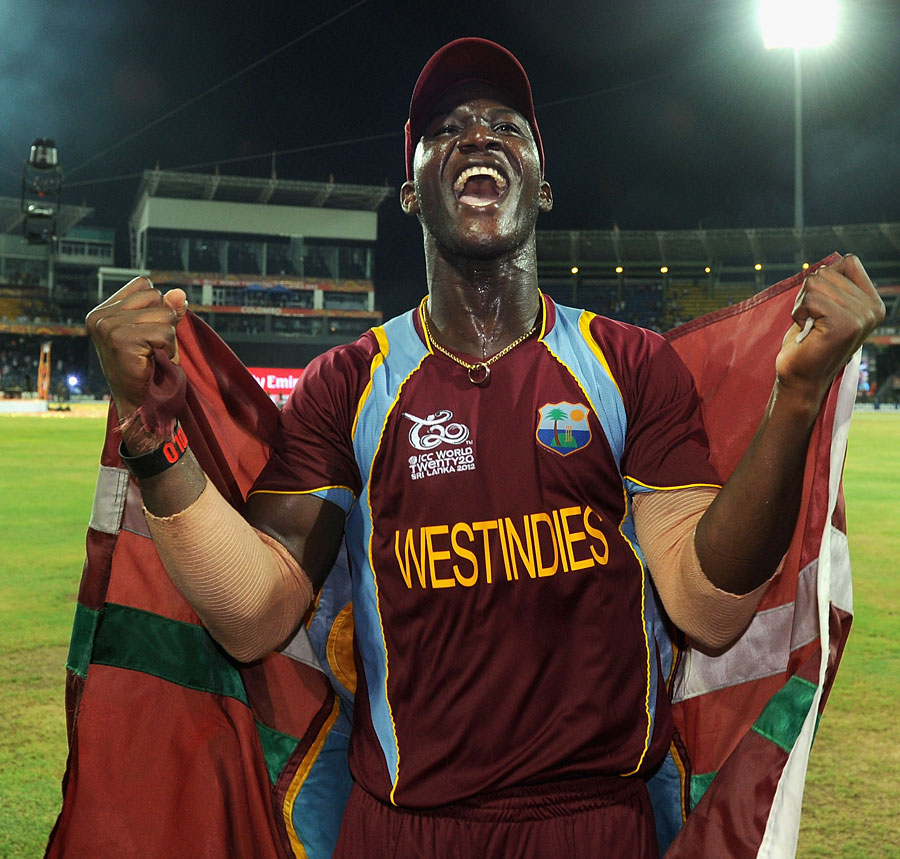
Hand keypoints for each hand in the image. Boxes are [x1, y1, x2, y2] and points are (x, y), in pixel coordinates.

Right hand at [85, 277, 187, 418]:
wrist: (138, 403)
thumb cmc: (147, 368)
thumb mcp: (157, 331)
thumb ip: (167, 309)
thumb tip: (180, 293)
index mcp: (103, 311)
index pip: (144, 285)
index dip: (156, 307)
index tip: (147, 333)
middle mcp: (100, 316)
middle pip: (156, 296)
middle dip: (165, 323)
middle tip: (153, 347)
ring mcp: (107, 327)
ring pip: (164, 314)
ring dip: (169, 338)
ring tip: (154, 354)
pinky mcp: (120, 340)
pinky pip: (165, 333)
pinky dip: (169, 348)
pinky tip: (154, 361)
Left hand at [775, 255, 884, 404]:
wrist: (801, 377)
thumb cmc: (808, 342)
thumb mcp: (827, 307)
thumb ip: (836, 284)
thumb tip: (836, 260)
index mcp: (873, 302)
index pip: (848, 262)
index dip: (824, 278)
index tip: (821, 306)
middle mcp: (873, 309)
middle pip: (827, 272)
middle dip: (808, 293)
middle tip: (811, 319)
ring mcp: (861, 317)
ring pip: (816, 283)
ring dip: (802, 303)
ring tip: (809, 325)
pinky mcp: (843, 325)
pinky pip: (810, 298)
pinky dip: (799, 312)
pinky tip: (806, 330)